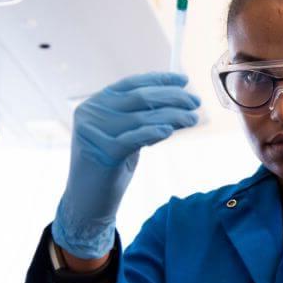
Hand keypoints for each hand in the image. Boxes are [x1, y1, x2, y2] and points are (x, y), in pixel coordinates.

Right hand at [52, 73, 200, 258]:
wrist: (87, 202)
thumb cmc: (110, 167)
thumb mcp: (125, 135)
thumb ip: (141, 117)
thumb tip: (178, 101)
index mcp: (95, 103)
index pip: (131, 84)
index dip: (159, 80)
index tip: (183, 81)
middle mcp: (91, 113)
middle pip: (140, 98)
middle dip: (172, 97)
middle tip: (195, 102)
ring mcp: (94, 132)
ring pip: (142, 118)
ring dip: (173, 116)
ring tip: (192, 118)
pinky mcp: (103, 153)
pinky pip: (135, 138)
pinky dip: (154, 132)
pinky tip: (170, 130)